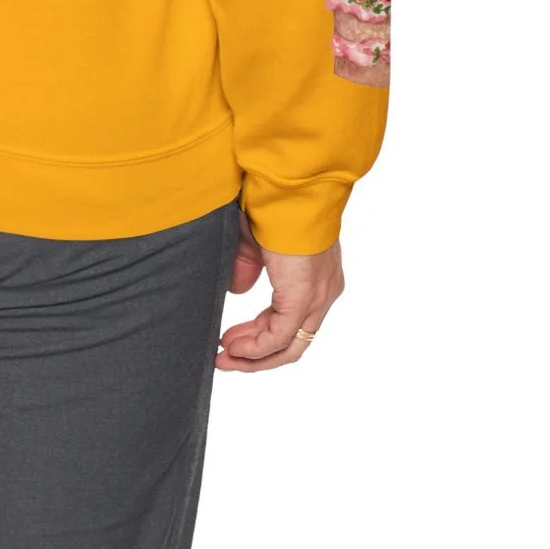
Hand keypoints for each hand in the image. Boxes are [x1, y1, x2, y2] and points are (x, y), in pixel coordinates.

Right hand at [216, 210, 343, 371]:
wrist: (287, 190)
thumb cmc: (273, 204)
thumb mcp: (255, 240)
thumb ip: (247, 267)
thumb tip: (237, 291)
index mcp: (317, 276)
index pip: (292, 320)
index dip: (261, 335)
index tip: (233, 339)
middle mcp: (323, 292)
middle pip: (293, 340)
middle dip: (256, 353)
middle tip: (227, 355)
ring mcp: (316, 297)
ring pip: (289, 346)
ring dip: (254, 357)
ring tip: (226, 358)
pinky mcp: (302, 297)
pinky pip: (279, 337)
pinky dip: (255, 348)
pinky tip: (234, 348)